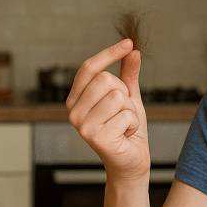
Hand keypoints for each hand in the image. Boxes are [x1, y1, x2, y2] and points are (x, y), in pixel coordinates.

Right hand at [65, 39, 148, 182]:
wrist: (131, 162)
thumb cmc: (127, 130)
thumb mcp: (129, 98)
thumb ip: (128, 75)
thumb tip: (132, 51)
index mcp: (76, 99)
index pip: (89, 68)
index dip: (109, 54)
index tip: (129, 43)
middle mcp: (73, 112)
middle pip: (105, 79)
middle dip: (124, 93)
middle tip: (124, 111)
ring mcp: (82, 126)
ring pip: (117, 97)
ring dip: (130, 111)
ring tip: (125, 125)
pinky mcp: (96, 138)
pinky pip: (125, 115)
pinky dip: (133, 124)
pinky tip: (126, 135)